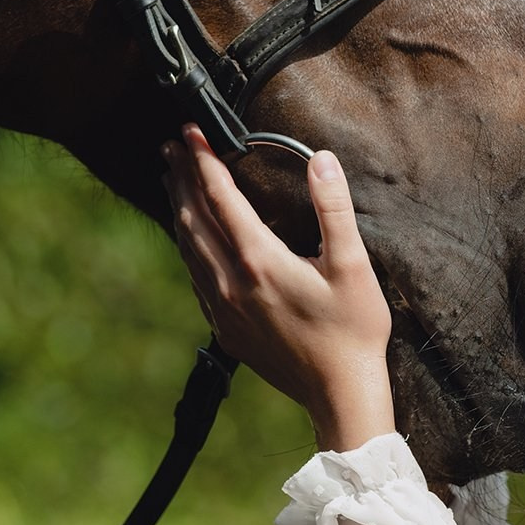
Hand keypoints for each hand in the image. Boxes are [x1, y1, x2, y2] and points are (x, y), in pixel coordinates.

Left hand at [162, 126, 395, 451]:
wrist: (340, 393)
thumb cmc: (353, 330)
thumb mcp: (353, 266)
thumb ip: (335, 208)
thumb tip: (322, 160)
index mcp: (260, 260)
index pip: (220, 197)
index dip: (203, 160)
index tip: (190, 131)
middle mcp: (232, 282)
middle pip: (193, 219)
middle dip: (180, 179)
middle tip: (171, 147)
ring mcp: (224, 308)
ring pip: (188, 249)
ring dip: (178, 211)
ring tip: (171, 183)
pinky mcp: (226, 329)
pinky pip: (196, 278)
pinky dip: (188, 248)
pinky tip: (191, 241)